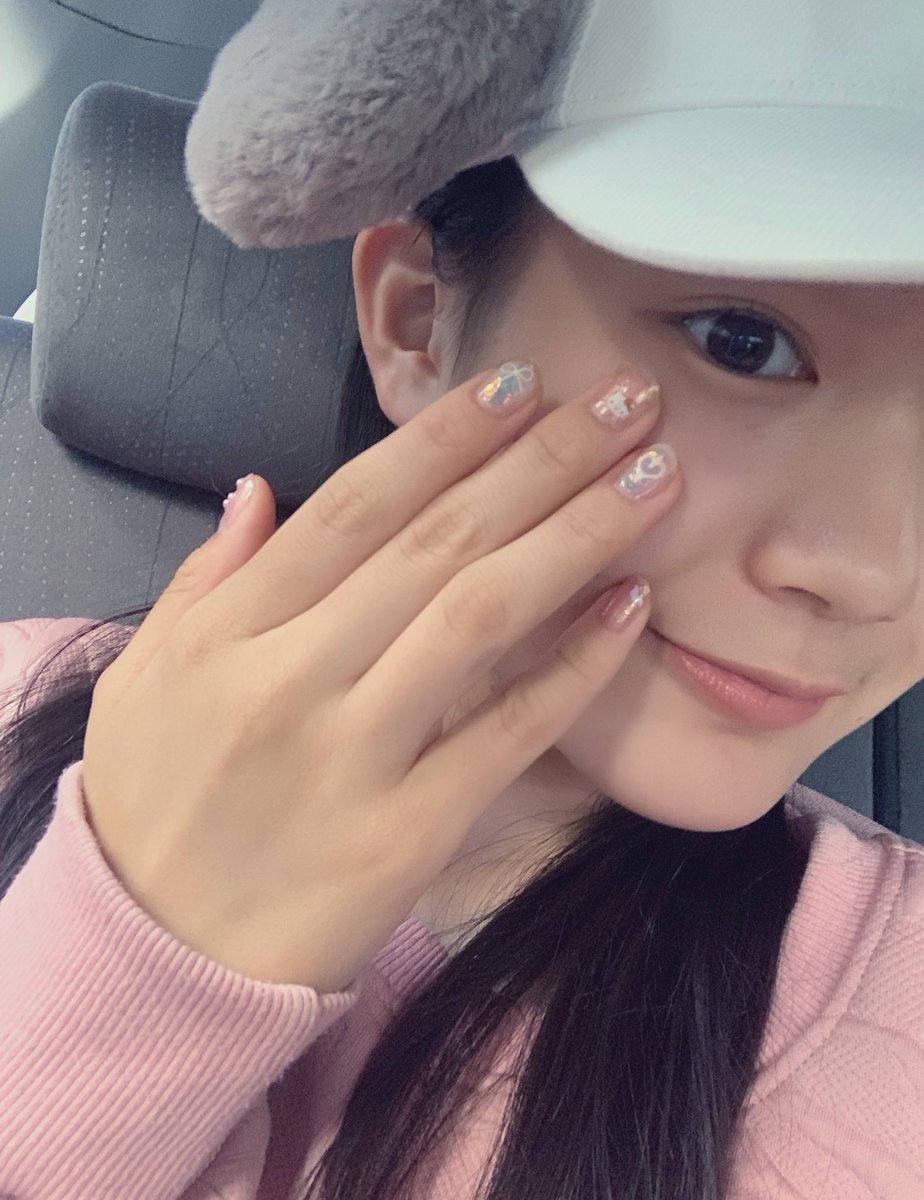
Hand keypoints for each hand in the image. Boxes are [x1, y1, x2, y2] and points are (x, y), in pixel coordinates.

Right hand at [82, 362, 679, 989]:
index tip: (523, 383)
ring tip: (655, 475)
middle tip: (627, 399)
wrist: (159, 962)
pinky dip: (575, 666)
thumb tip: (260, 489)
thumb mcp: (142, 681)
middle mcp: (293, 677)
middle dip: (542, 459)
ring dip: (577, 534)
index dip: (446, 436)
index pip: (355, 507)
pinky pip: (507, 734)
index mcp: (228, 630)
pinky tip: (633, 605)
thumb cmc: (152, 808)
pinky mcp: (408, 834)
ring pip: (480, 617)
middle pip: (437, 542)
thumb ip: (202, 581)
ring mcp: (355, 756)